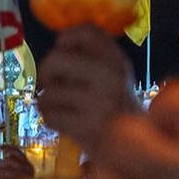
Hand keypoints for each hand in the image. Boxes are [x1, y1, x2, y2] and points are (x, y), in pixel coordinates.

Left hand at [38, 25, 137, 153]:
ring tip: (63, 108)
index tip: (62, 51)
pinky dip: (52, 120)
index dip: (65, 39)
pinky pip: (50, 116)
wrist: (134, 148)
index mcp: (117, 59)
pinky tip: (65, 123)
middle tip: (50, 84)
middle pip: (55, 59)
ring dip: (48, 102)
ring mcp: (99, 102)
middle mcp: (110, 76)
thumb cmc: (113, 107)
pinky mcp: (87, 127)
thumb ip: (90, 56)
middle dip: (45, 73)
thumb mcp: (113, 75)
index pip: (85, 31)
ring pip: (48, 93)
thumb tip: (58, 40)